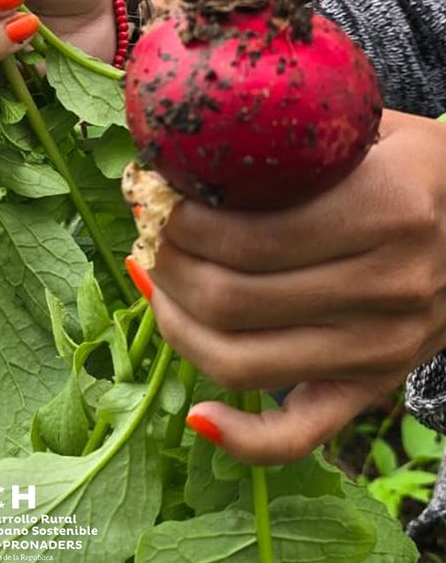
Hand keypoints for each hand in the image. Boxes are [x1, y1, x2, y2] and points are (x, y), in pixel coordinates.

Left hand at [142, 109, 445, 463]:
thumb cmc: (414, 162)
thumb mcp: (365, 124)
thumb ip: (286, 134)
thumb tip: (176, 148)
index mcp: (385, 208)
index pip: (248, 237)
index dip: (180, 223)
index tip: (154, 196)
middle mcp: (388, 286)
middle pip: (233, 300)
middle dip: (168, 266)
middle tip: (148, 233)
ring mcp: (383, 347)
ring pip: (244, 363)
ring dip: (178, 326)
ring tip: (156, 284)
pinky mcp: (375, 385)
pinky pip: (302, 434)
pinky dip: (243, 438)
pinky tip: (198, 415)